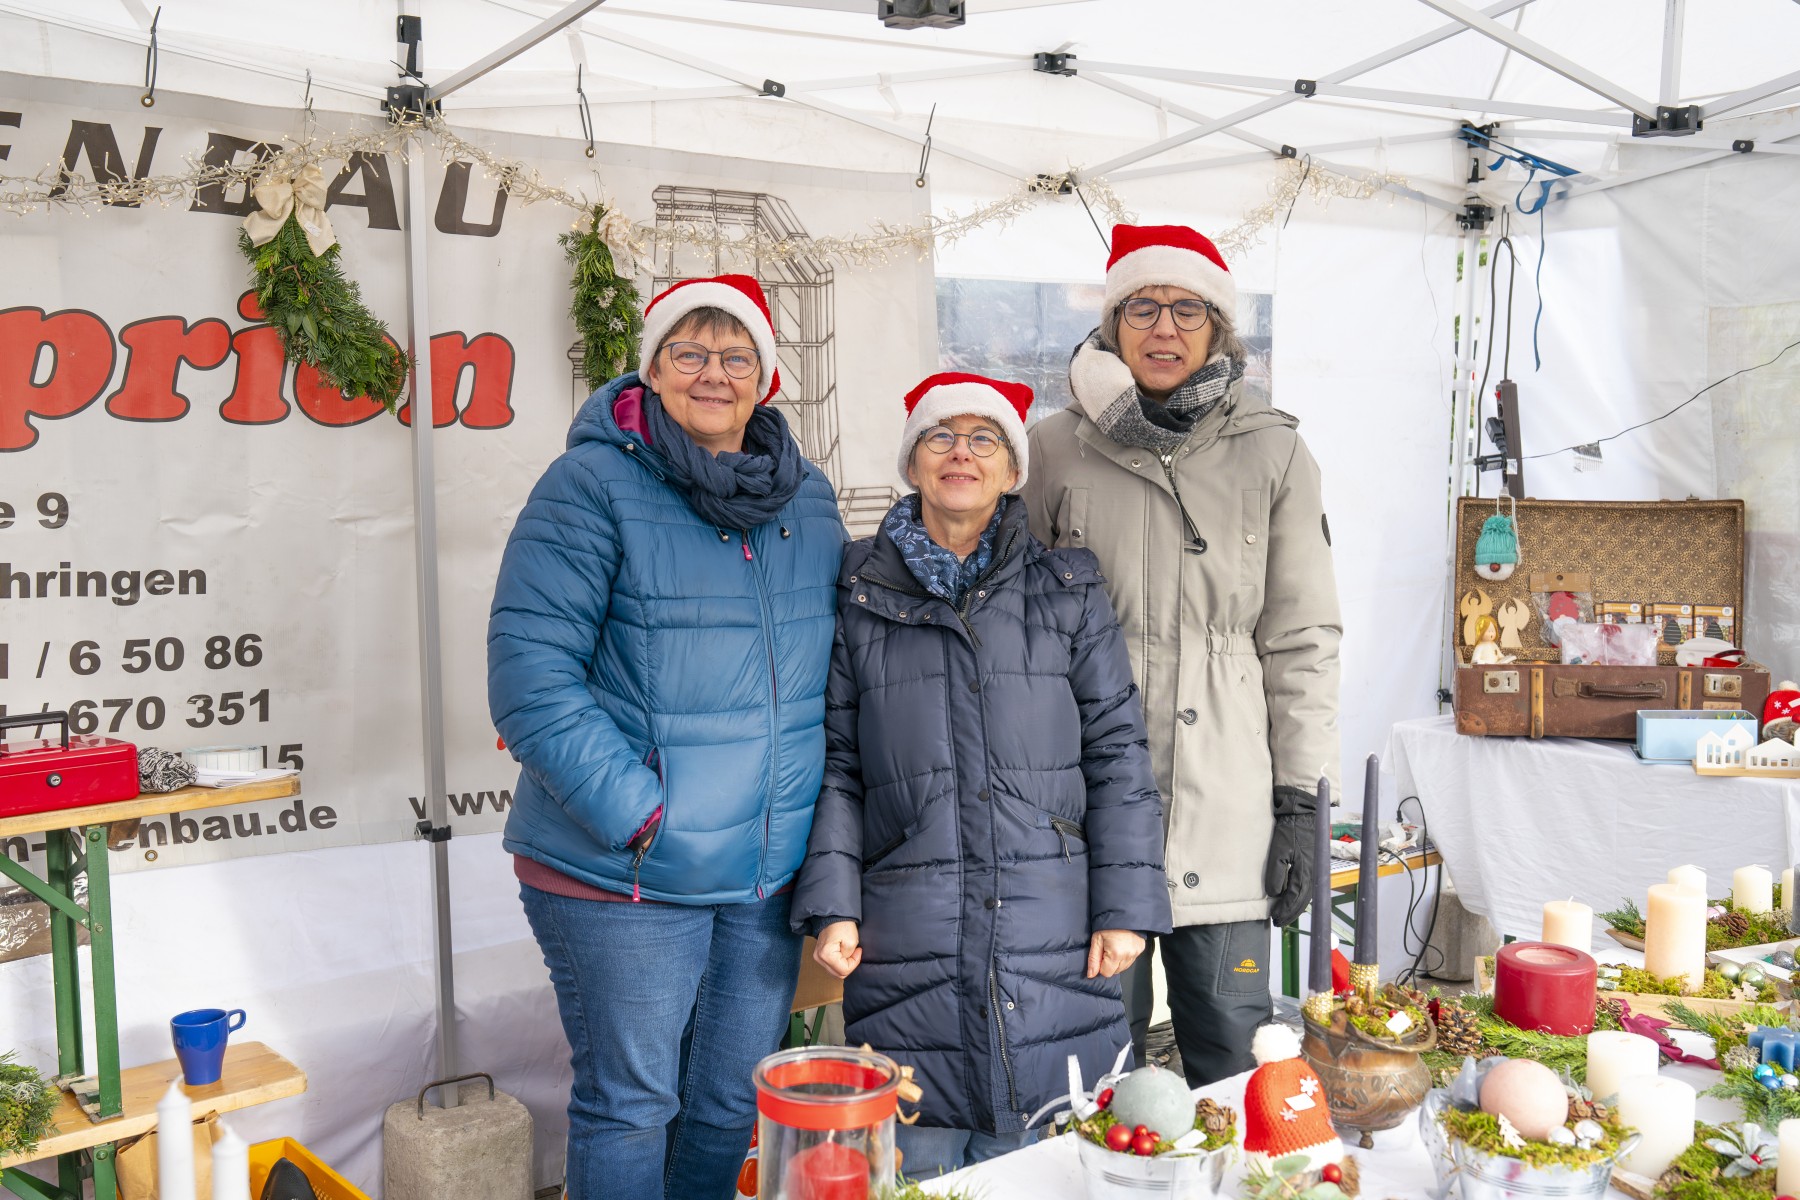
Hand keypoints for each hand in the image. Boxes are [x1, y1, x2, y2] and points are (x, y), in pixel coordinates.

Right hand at [814, 921, 862, 978]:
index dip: (854, 962)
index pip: (843, 970)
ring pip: (835, 971)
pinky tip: (844, 954)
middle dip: (849, 965)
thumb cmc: (842, 925)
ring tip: (849, 952)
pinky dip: (840, 963)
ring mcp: (818, 957)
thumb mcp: (852, 942)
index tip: (858, 950)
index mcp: (826, 955)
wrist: (835, 916)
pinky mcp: (820, 955)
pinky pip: (832, 966)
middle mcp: (819, 958)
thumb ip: (850, 957)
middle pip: (838, 973)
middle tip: (855, 952)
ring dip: (844, 964)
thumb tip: (847, 963)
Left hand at [1087, 929, 1144, 978]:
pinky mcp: (1140, 949)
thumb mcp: (1096, 939)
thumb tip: (1091, 974)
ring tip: (1115, 946)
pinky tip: (1122, 946)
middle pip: (1115, 971)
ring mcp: (1136, 953)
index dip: (1101, 965)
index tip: (1101, 954)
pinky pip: (1130, 960)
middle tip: (1107, 949)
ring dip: (1117, 961)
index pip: (1106, 973)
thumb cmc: (1108, 924)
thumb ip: (1093, 959)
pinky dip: (1125, 956)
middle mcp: (1128, 955)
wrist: (1123, 912)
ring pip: (1123, 967)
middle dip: (1109, 964)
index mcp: (1116, 954)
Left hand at [1264, 786, 1317, 926]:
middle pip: (1302, 901)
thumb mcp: (1279, 850)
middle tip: (1279, 922)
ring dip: (1295, 906)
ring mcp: (1314, 870)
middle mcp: (1313, 874)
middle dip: (1291, 912)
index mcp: (1306, 872)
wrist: (1304, 813)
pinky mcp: (1312, 864)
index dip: (1286, 911)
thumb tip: (1275, 893)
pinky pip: (1306, 886)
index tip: (1276, 920)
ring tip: (1284, 914)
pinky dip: (1299, 896)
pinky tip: (1291, 898)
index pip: (1295, 899)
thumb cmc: (1290, 831)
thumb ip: (1277, 872)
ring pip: (1305, 895)